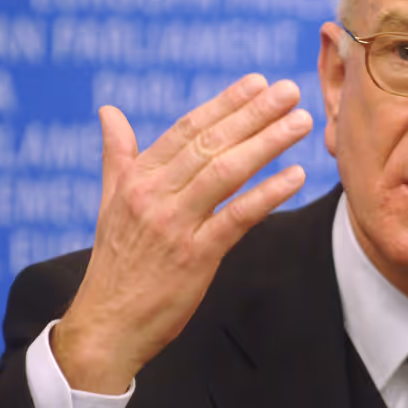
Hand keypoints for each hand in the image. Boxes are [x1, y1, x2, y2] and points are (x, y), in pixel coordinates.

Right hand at [51, 74, 312, 393]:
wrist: (107, 325)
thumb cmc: (117, 262)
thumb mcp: (110, 202)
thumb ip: (117, 155)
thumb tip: (109, 111)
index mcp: (137, 178)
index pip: (188, 129)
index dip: (225, 103)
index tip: (258, 82)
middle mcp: (154, 195)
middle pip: (212, 143)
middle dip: (254, 113)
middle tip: (290, 91)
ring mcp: (174, 224)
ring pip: (226, 172)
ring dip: (267, 143)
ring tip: (300, 122)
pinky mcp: (195, 256)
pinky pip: (237, 217)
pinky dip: (267, 194)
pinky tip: (295, 176)